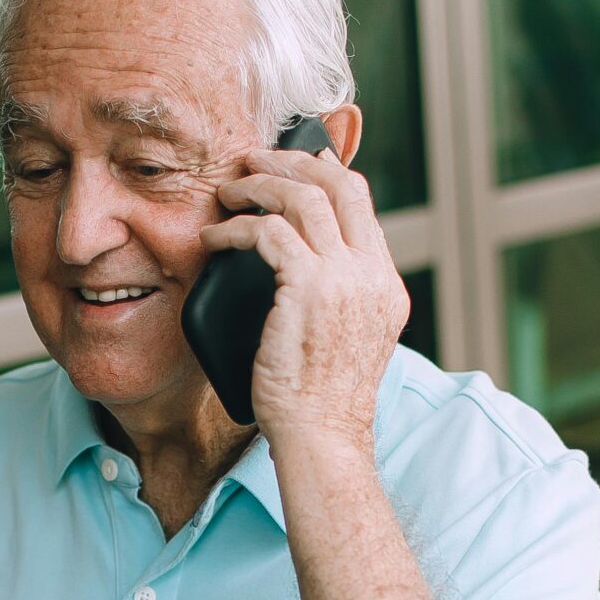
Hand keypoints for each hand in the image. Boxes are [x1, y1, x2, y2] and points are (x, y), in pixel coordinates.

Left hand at [200, 148, 408, 456]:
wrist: (322, 439)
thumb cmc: (317, 402)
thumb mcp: (341, 341)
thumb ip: (334, 298)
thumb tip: (296, 264)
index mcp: (384, 287)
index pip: (361, 205)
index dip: (323, 175)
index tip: (291, 166)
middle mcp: (373, 276)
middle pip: (341, 185)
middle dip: (293, 162)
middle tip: (254, 160)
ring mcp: (346, 280)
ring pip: (304, 198)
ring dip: (260, 185)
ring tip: (228, 191)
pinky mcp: (309, 290)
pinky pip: (268, 233)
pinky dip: (235, 228)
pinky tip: (214, 237)